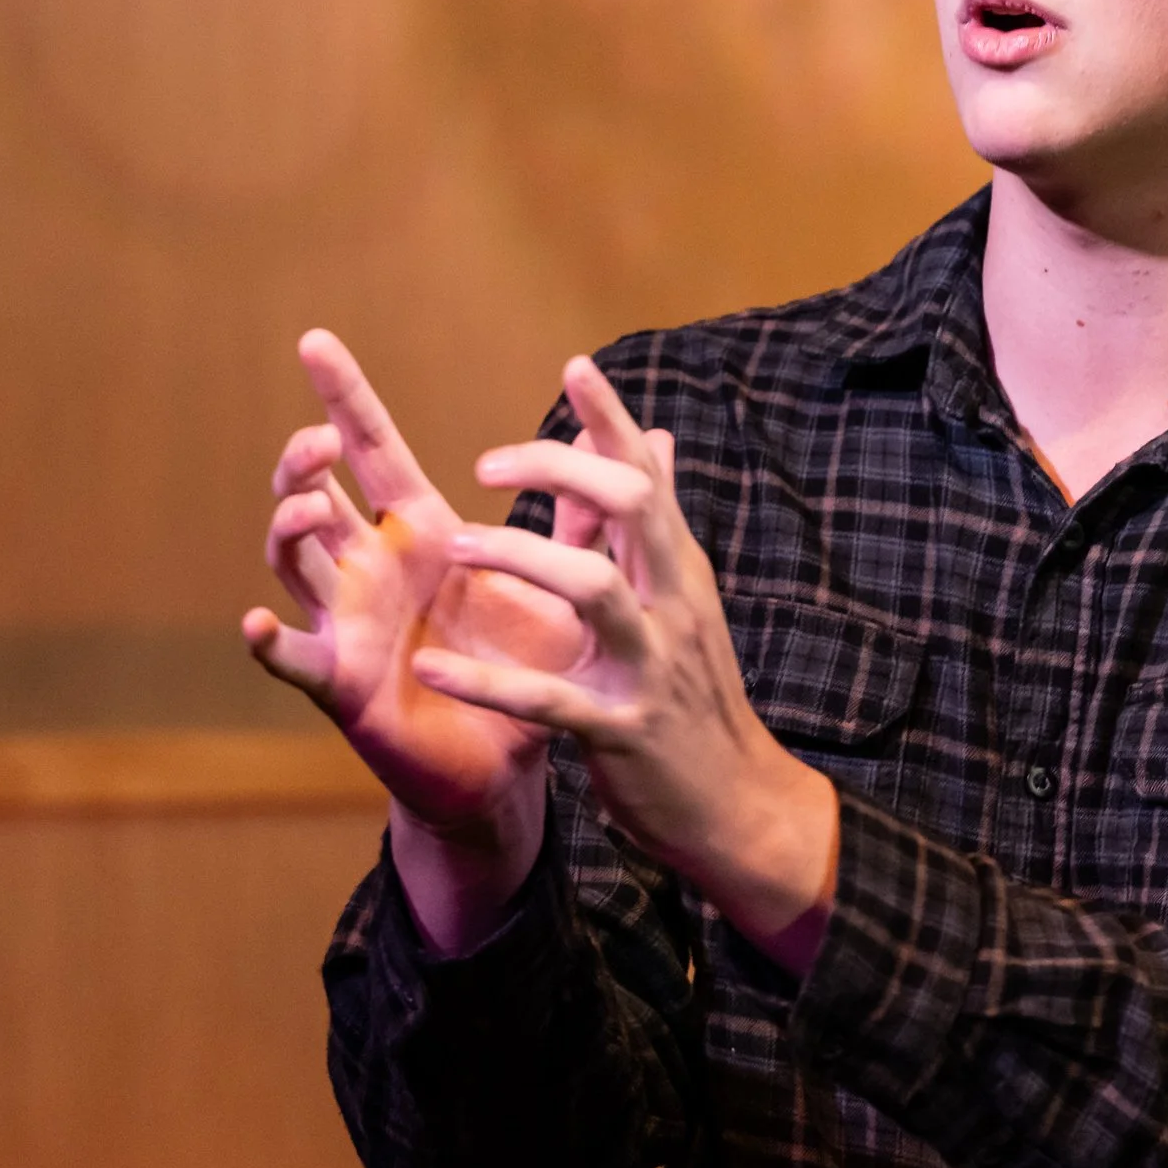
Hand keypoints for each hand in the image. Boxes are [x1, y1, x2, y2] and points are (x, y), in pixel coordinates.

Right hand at [242, 331, 587, 946]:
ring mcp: (346, 622)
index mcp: (419, 532)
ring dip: (288, 530)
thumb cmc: (528, 667)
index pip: (375, 447)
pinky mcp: (341, 683)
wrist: (513, 765)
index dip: (346, 395)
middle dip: (303, 458)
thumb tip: (646, 436)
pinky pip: (292, 659)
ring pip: (291, 562)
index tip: (316, 338)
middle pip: (312, 491)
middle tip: (321, 440)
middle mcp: (370, 568)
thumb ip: (594, 514)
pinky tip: (259, 622)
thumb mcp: (564, 582)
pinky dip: (269, 642)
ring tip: (309, 508)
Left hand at [410, 355, 840, 974]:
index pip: (648, 476)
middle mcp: (672, 605)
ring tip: (454, 545)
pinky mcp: (620, 731)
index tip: (575, 363)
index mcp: (678, 569)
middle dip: (560, 473)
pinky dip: (488, 681)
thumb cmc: (693, 694)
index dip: (613, 419)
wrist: (734, 804)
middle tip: (485, 465)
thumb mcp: (681, 600)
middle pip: (632, 508)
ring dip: (521, 558)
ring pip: (594, 590)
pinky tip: (433, 666)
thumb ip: (655, 522)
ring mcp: (650, 667)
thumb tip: (657, 435)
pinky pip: (550, 698)